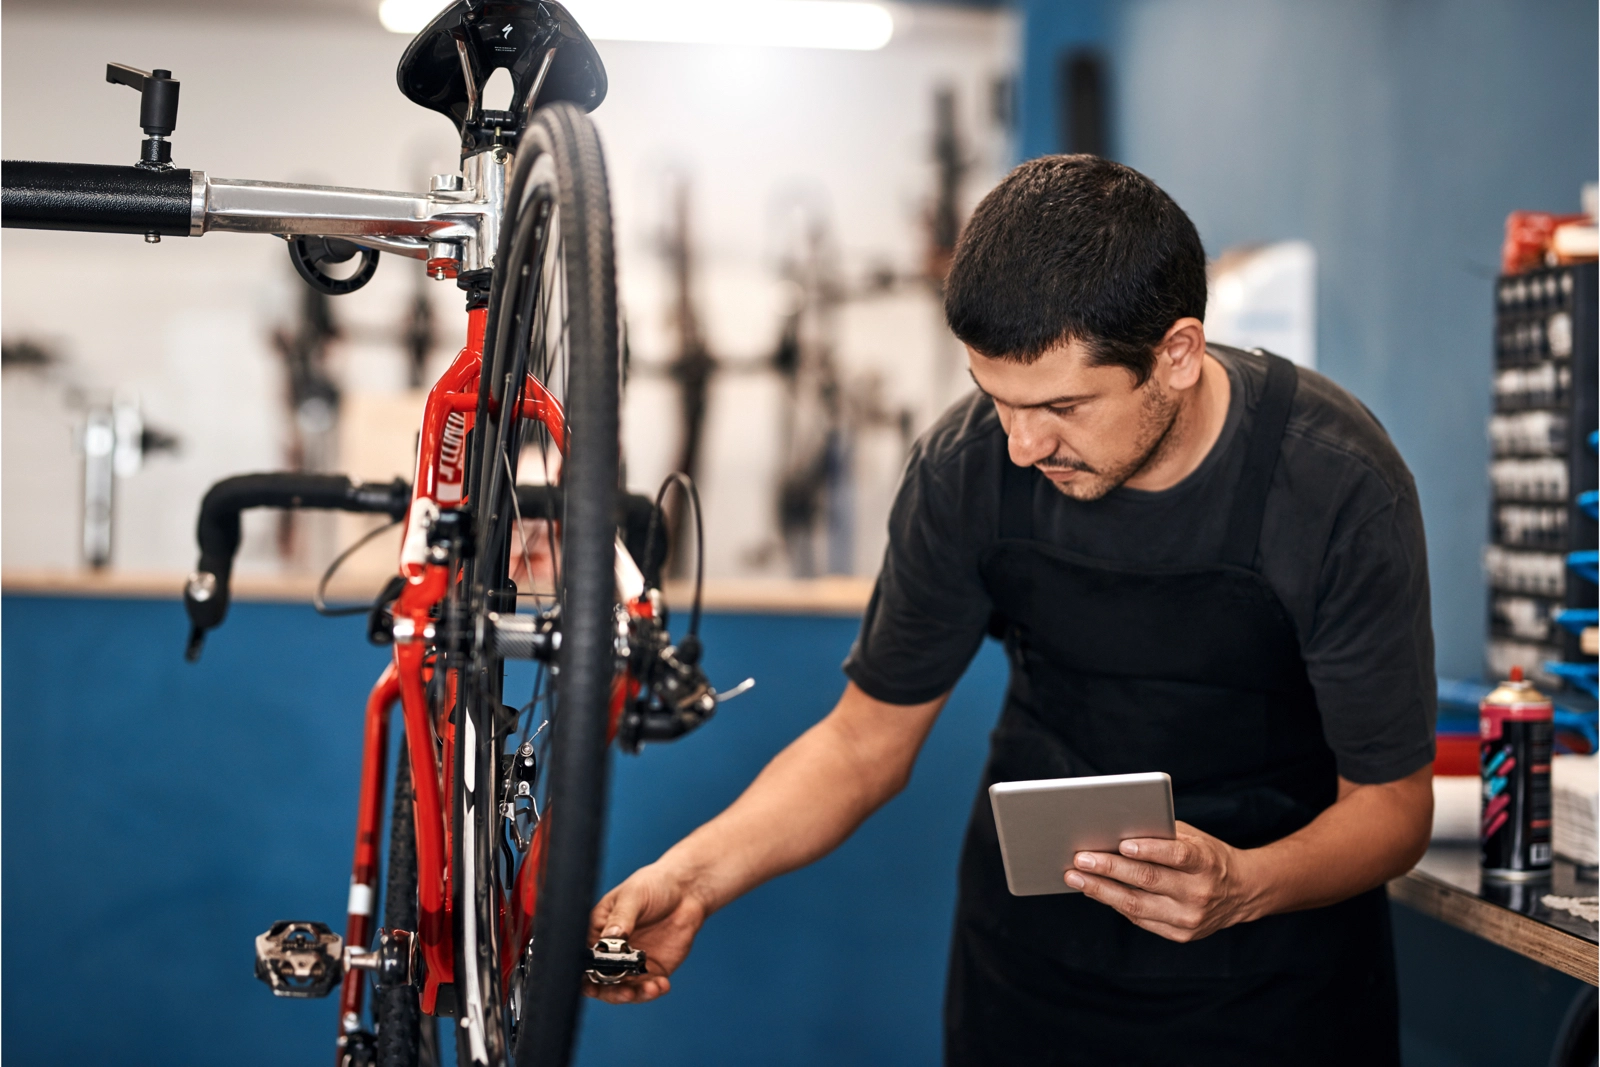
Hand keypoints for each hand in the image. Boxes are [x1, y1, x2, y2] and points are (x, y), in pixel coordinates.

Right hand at [583, 862, 711, 1003]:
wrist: (685, 890)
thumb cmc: (653, 885)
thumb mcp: (633, 895)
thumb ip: (621, 918)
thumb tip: (609, 938)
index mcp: (597, 931)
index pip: (582, 957)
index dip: (583, 973)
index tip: (591, 982)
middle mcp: (610, 952)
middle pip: (599, 981)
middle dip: (610, 991)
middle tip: (625, 993)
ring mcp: (630, 963)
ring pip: (623, 989)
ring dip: (633, 995)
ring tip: (649, 989)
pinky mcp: (651, 969)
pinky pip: (647, 987)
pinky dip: (653, 990)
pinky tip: (661, 985)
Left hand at [1064, 821, 1260, 942]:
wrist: (1242, 892)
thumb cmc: (1207, 855)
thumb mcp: (1194, 838)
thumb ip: (1161, 835)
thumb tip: (1114, 830)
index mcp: (1206, 863)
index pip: (1178, 855)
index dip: (1150, 849)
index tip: (1121, 844)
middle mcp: (1199, 892)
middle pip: (1149, 880)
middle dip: (1110, 869)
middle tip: (1080, 858)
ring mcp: (1190, 918)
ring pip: (1137, 905)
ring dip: (1101, 890)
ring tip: (1075, 877)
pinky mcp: (1180, 934)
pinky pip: (1140, 919)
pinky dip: (1114, 903)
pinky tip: (1094, 890)